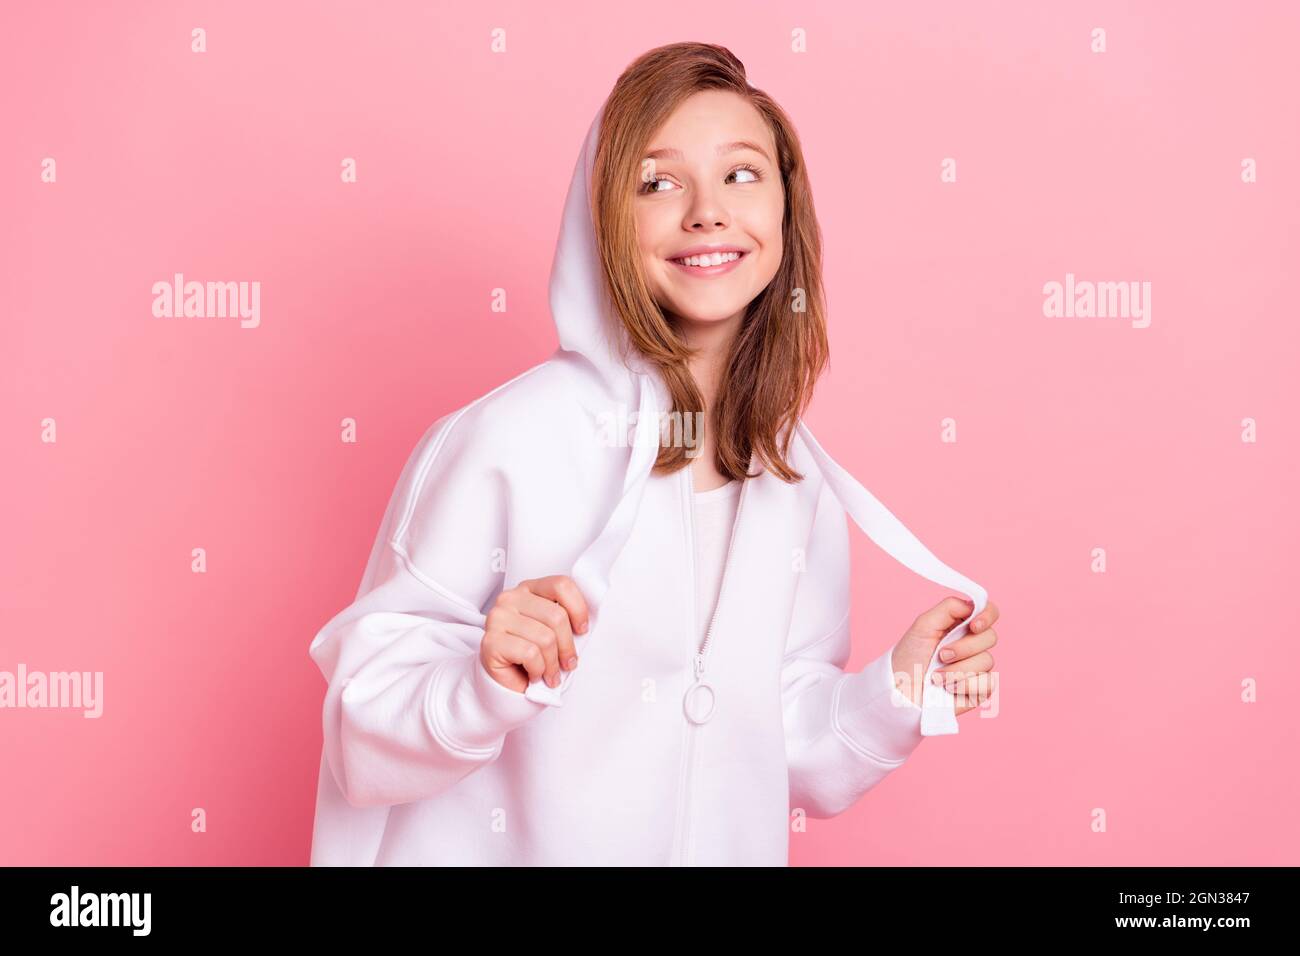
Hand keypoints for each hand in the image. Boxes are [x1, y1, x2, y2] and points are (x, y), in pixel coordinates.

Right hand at [481, 575, 589, 692]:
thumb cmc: (531, 655)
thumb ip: (566, 620)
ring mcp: (498, 618)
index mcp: (529, 589)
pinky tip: (534, 674)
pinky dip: (538, 670)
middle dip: (567, 647)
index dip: (578, 609)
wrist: (503, 683)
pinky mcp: (490, 641)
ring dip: (552, 664)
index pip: (561, 585)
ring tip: (549, 673)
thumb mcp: (553, 631)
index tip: (582, 630)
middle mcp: (510, 598)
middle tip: (568, 663)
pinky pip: (530, 654)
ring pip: (545, 638)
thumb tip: (585, 624)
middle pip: (556, 616)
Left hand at [890, 596, 998, 715]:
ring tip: (936, 675)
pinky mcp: (979, 690)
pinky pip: (987, 683)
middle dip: (963, 647)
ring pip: (987, 661)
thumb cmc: (909, 657)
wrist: (901, 690)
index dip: (987, 616)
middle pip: (990, 637)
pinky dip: (964, 685)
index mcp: (961, 626)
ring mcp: (978, 668)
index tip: (973, 625)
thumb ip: (949, 608)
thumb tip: (973, 604)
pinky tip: (948, 688)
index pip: (989, 612)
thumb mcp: (923, 625)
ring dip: (957, 669)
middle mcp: (973, 645)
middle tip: (941, 655)